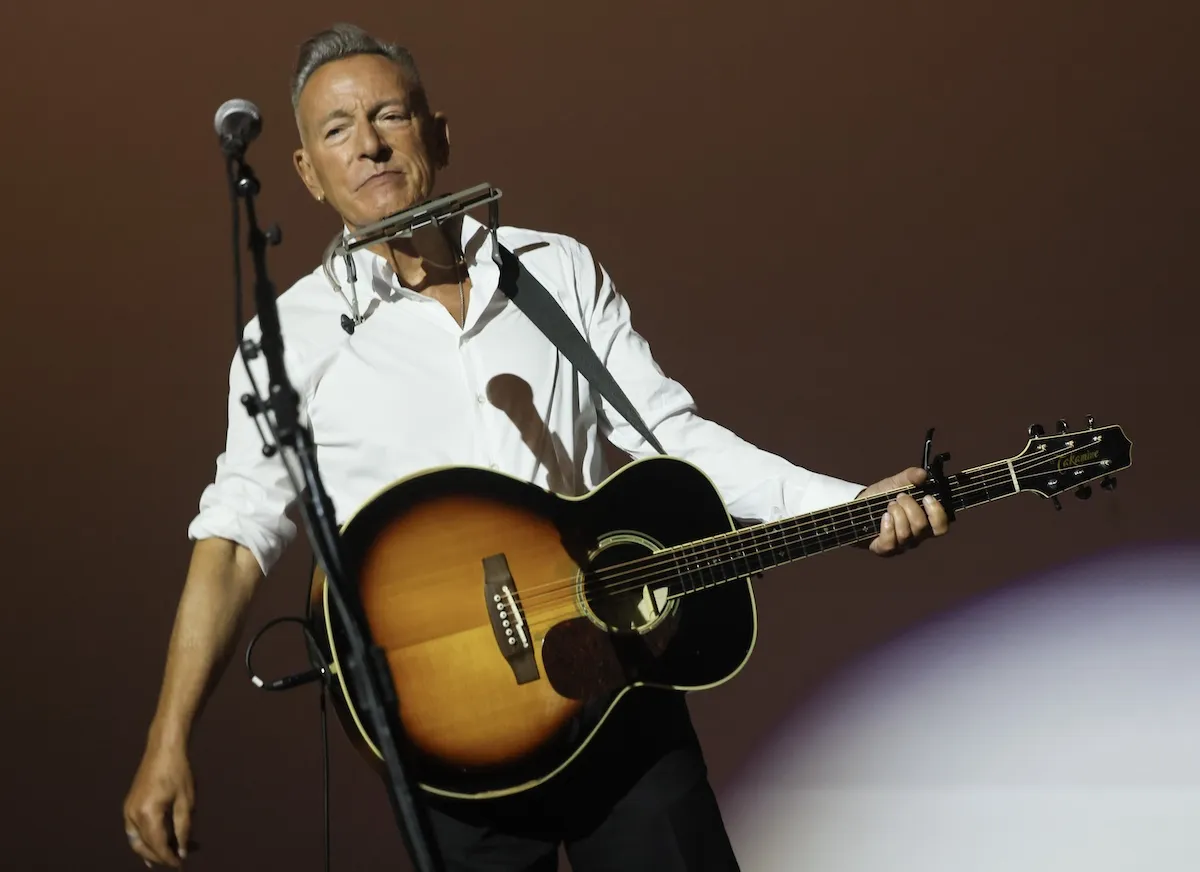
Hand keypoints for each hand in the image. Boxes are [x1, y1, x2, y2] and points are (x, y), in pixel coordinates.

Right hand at [123, 742, 194, 866]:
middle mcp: (132, 815)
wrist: (163, 749)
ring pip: (135, 841)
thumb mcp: (186, 801)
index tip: (181, 865)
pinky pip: (133, 831)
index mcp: (148, 814)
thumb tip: (182, 850)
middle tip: (175, 862)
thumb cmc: (178, 772)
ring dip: (149, 851)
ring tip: (163, 859)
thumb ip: (183, 828)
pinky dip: (142, 841)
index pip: (157, 845)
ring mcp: (127, 810)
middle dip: (159, 856)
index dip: (169, 857)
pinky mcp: (128, 806)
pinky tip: (152, 845)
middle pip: (144, 846)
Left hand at [856, 467, 949, 555]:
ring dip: (897, 514)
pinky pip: (890, 543)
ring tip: (889, 505)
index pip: (941, 527)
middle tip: (900, 497)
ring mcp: (900, 544)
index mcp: (924, 522)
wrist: (858, 507)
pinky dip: (887, 527)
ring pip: (906, 534)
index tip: (926, 497)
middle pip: (922, 527)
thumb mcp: (895, 483)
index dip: (937, 513)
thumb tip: (923, 474)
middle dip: (910, 507)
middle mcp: (916, 536)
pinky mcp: (884, 549)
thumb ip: (910, 477)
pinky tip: (884, 517)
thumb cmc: (882, 497)